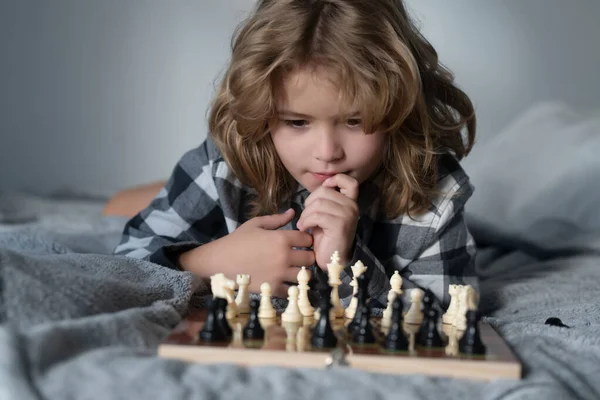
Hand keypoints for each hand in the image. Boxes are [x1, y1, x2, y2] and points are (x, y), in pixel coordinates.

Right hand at [179, 209, 314, 297]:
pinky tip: (286, 282)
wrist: (219, 262)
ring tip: (294, 270)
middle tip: (299, 257)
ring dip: (302, 272)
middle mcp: (284, 257)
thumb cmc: (236, 241)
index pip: (307, 239)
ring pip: (305, 275)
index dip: (306, 239)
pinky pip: (293, 290)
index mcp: (281, 239)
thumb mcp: (255, 224)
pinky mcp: (273, 288)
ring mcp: (280, 274)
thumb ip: (276, 219)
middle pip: (310, 258)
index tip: (301, 242)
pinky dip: (292, 287)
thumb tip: (293, 212)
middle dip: (307, 256)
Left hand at [296, 174, 358, 269]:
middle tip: (306, 216)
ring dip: (305, 214)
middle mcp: (352, 206)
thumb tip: (321, 186)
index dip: (334, 180)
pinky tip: (304, 229)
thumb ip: (325, 199)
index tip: (323, 191)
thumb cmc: (326, 237)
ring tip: (304, 224)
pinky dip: (306, 221)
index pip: (348, 181)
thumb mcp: (325, 213)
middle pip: (324, 191)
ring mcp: (347, 215)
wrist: (332, 260)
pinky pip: (316, 215)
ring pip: (318, 203)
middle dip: (309, 202)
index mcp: (350, 202)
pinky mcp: (340, 225)